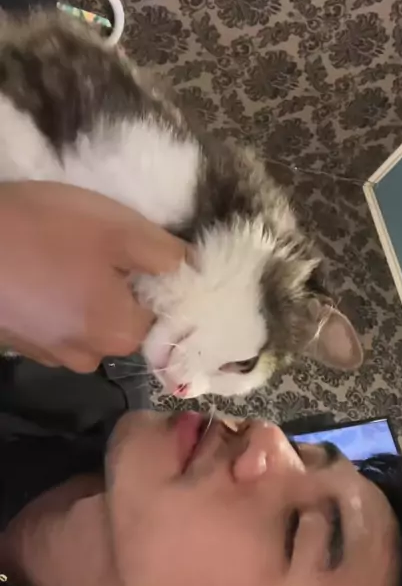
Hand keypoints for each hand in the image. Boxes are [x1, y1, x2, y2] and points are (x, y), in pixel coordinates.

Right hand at [0, 181, 188, 371]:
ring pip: (88, 325)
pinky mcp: (21, 344)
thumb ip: (167, 255)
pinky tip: (38, 272)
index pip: (163, 318)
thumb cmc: (45, 232)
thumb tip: (195, 271)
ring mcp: (50, 355)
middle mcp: (90, 357)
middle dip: (119, 288)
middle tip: (95, 246)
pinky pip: (56, 325)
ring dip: (84, 296)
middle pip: (124, 323)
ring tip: (61, 257)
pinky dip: (55, 303)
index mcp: (121, 334)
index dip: (158, 284)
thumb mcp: (120, 229)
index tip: (139, 253)